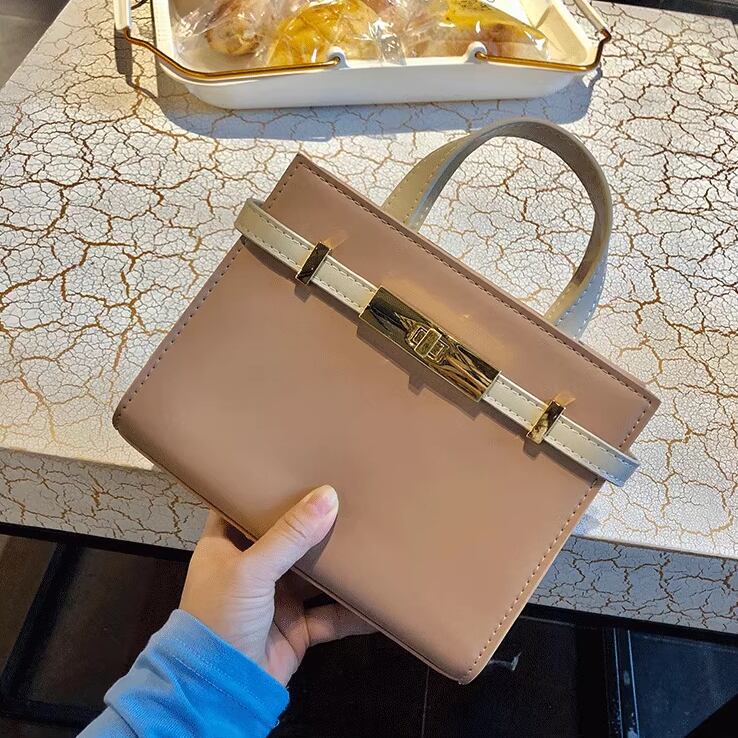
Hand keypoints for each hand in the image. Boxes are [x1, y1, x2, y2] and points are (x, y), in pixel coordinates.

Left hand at [180, 485, 373, 684]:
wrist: (219, 690)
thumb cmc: (220, 617)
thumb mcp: (251, 569)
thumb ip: (290, 534)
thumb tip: (328, 495)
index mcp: (225, 546)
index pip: (241, 506)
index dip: (264, 486)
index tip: (294, 463)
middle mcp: (250, 568)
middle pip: (285, 537)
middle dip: (311, 521)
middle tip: (343, 491)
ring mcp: (275, 598)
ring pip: (312, 573)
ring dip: (335, 563)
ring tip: (367, 535)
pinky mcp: (296, 627)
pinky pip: (329, 614)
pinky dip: (351, 609)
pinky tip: (376, 599)